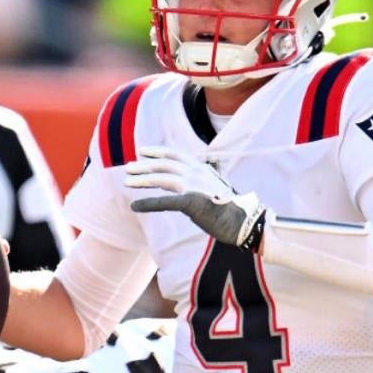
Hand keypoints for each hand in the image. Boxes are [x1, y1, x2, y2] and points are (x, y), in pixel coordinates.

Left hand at [124, 146, 265, 249]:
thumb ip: (200, 184)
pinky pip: (164, 202)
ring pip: (161, 179)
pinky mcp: (191, 203)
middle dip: (144, 165)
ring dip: (142, 180)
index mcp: (202, 169)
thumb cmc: (231, 209)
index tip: (143, 151)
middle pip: (164, 165)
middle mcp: (197, 173)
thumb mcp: (214, 188)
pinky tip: (135, 206)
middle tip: (128, 167)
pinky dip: (147, 203)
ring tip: (127, 181)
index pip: (175, 155)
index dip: (157, 152)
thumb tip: (188, 188)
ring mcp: (194, 187)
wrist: (245, 221)